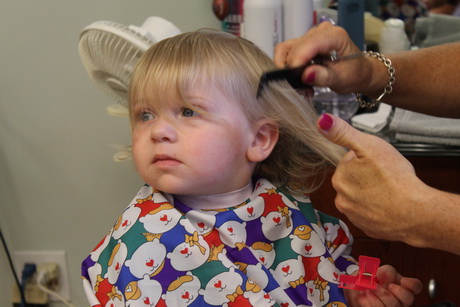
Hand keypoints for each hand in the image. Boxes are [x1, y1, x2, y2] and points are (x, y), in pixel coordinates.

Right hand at [274, 22, 372, 94]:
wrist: (358, 72)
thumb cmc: (354, 74)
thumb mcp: (342, 79)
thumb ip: (324, 77)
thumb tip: (306, 75)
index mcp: (334, 36)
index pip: (308, 45)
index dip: (298, 62)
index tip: (297, 79)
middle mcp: (320, 32)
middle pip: (294, 48)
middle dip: (293, 70)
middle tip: (302, 88)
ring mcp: (310, 36)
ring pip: (286, 49)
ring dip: (288, 69)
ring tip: (300, 83)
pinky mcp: (302, 43)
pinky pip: (286, 52)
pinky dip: (288, 67)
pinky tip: (298, 77)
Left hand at [316, 113, 431, 244]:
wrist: (415, 212)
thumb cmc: (394, 178)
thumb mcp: (369, 146)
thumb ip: (343, 134)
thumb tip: (321, 121)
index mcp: (339, 178)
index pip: (350, 162)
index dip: (366, 159)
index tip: (378, 163)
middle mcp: (341, 199)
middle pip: (354, 181)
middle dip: (368, 177)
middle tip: (386, 176)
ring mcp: (354, 217)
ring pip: (362, 198)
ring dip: (373, 193)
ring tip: (390, 191)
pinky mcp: (368, 229)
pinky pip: (372, 214)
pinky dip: (379, 209)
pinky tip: (391, 205)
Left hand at [345, 265, 422, 306]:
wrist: (355, 288)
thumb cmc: (369, 279)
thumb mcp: (376, 270)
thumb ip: (385, 271)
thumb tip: (387, 274)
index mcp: (402, 286)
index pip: (416, 286)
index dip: (412, 284)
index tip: (403, 281)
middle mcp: (400, 299)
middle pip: (407, 298)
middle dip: (391, 290)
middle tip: (377, 285)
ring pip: (393, 306)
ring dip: (378, 296)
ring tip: (368, 289)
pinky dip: (369, 302)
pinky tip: (363, 296)